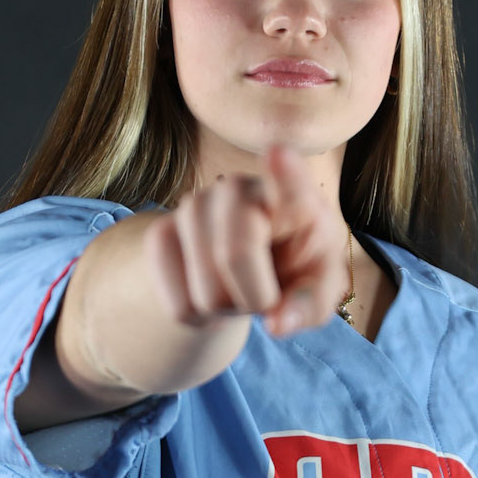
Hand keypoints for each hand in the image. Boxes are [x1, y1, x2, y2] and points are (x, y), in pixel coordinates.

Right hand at [145, 143, 351, 339]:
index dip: (283, 172)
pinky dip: (200, 318)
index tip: (277, 153)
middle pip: (236, 255)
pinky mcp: (159, 234)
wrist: (244, 269)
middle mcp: (237, 189)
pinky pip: (180, 307)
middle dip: (256, 297)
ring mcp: (193, 206)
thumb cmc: (294, 270)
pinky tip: (209, 290)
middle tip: (266, 292)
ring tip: (238, 287)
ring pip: (207, 294)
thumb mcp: (317, 289)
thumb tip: (278, 324)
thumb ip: (310, 305)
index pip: (289, 181)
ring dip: (228, 310)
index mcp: (292, 196)